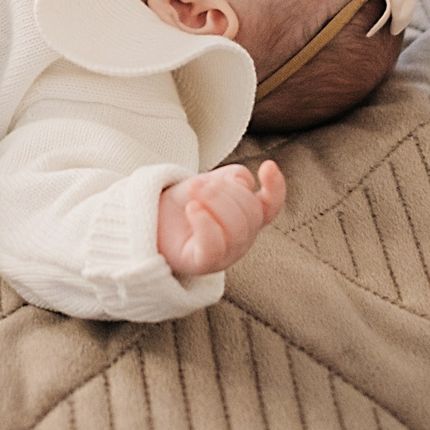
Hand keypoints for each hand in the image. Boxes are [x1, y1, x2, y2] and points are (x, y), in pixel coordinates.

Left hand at [155, 161, 286, 276]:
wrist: (154, 221)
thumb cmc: (185, 203)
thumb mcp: (211, 182)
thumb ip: (232, 178)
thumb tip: (245, 183)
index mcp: (247, 217)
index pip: (271, 206)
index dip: (276, 187)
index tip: (268, 165)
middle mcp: (242, 238)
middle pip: (251, 212)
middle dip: (226, 190)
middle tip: (198, 183)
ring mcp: (226, 254)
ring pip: (236, 228)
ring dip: (213, 202)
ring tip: (192, 192)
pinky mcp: (204, 264)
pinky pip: (214, 245)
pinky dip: (204, 222)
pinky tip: (192, 208)